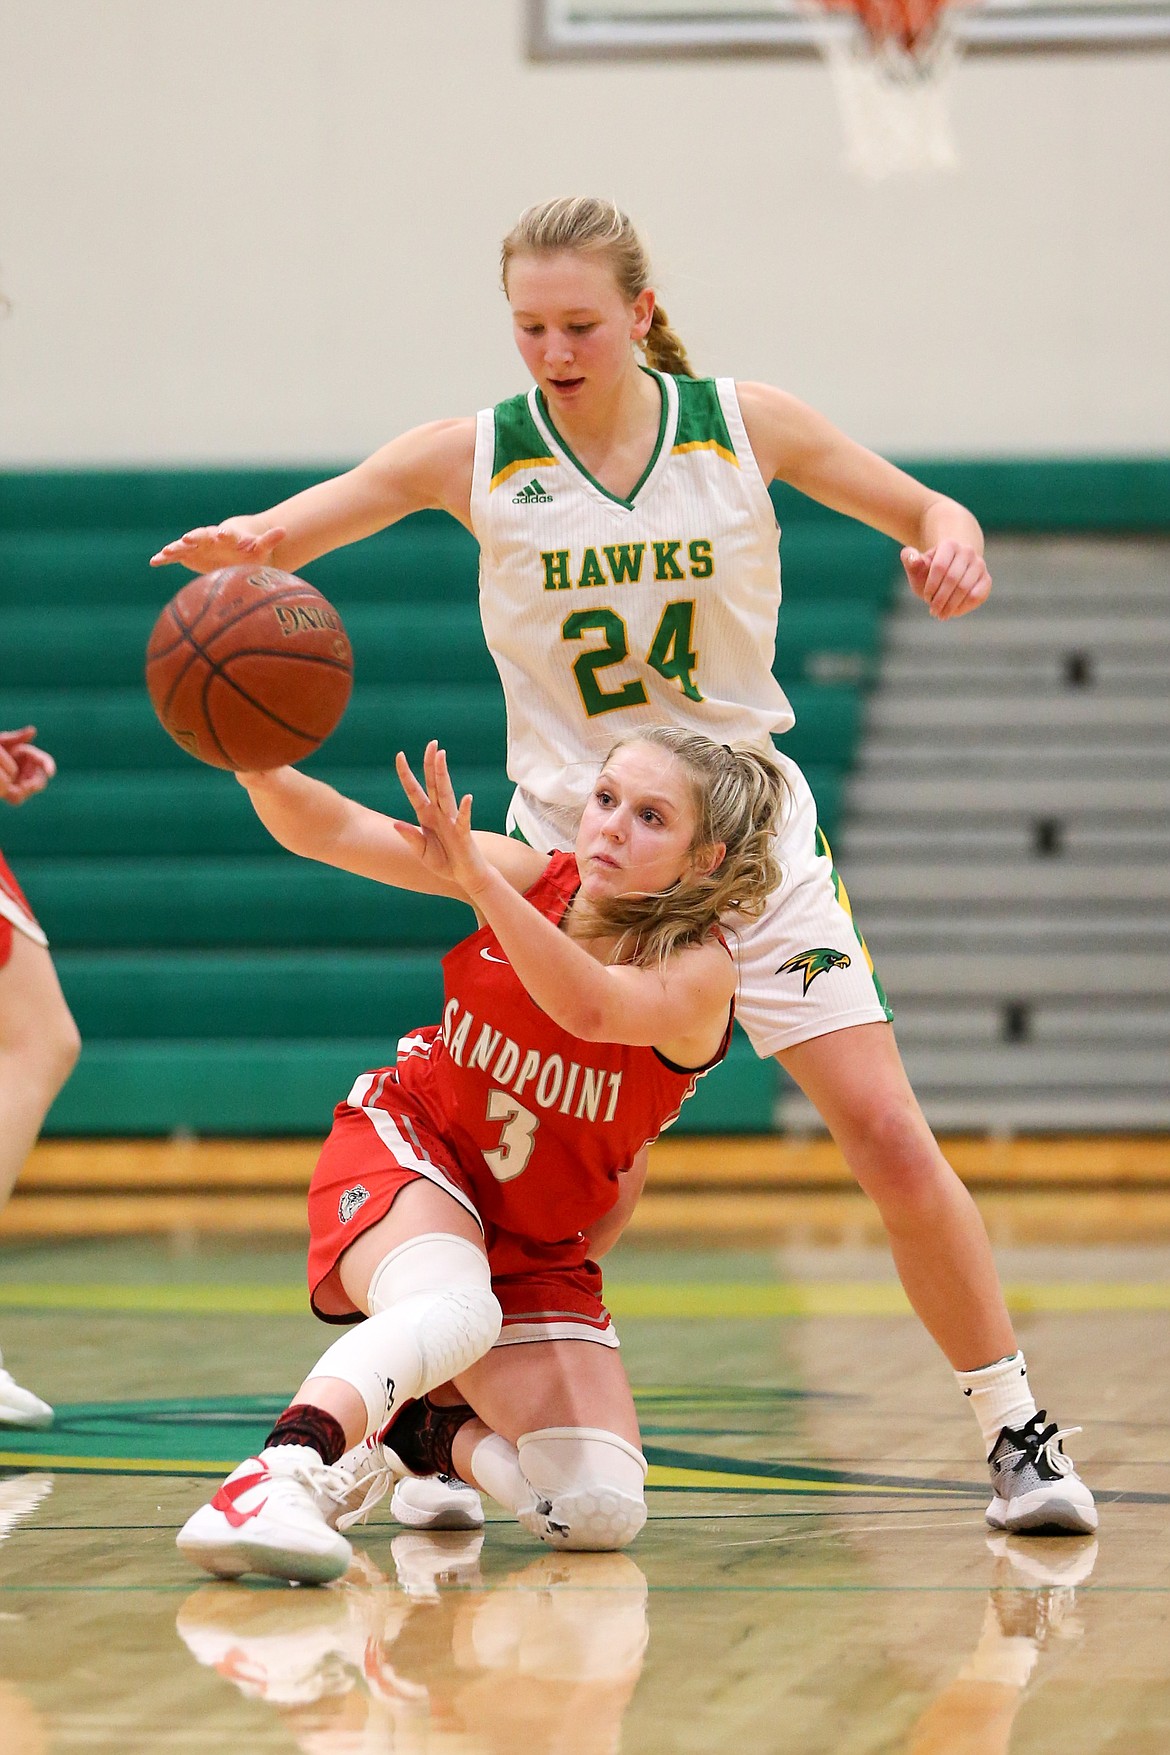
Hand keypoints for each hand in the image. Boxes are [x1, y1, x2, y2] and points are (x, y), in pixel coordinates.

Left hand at [0, 727, 55, 804]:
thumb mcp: (3, 741)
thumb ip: (17, 737)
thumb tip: (33, 730)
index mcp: (29, 756)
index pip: (44, 761)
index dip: (49, 766)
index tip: (50, 772)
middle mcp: (28, 770)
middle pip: (40, 780)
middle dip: (36, 784)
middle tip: (28, 786)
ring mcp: (20, 783)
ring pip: (29, 791)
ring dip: (25, 791)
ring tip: (17, 790)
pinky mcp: (12, 793)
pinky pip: (17, 798)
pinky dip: (15, 795)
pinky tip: (9, 792)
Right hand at [149, 522, 286, 571]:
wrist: (235, 551)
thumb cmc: (250, 551)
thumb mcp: (260, 548)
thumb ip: (269, 540)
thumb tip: (284, 531)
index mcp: (227, 536)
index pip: (225, 533)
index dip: (224, 534)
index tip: (223, 535)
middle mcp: (209, 538)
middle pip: (201, 536)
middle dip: (195, 537)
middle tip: (188, 539)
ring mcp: (196, 546)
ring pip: (184, 546)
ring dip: (175, 548)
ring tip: (166, 552)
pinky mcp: (187, 555)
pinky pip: (174, 556)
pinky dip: (164, 558)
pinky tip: (153, 562)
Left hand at [394, 741, 490, 896]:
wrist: (466, 877)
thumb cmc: (445, 862)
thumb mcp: (422, 853)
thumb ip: (411, 838)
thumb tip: (396, 824)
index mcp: (427, 817)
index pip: (415, 791)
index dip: (407, 775)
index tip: (400, 755)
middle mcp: (439, 814)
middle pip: (433, 784)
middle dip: (431, 764)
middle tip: (432, 743)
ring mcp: (452, 821)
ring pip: (446, 794)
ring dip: (443, 775)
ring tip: (442, 757)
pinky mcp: (463, 834)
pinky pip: (463, 820)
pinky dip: (464, 810)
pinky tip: (466, 798)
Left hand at [902, 542, 991, 619]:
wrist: (950, 571)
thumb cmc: (930, 571)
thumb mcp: (917, 567)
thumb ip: (910, 559)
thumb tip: (910, 555)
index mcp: (949, 545)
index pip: (940, 567)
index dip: (931, 586)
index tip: (925, 598)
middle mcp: (967, 551)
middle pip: (952, 579)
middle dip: (940, 599)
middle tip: (933, 611)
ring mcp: (979, 565)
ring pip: (965, 588)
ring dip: (951, 605)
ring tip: (941, 614)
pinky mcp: (986, 579)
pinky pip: (977, 596)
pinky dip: (964, 607)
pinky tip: (954, 612)